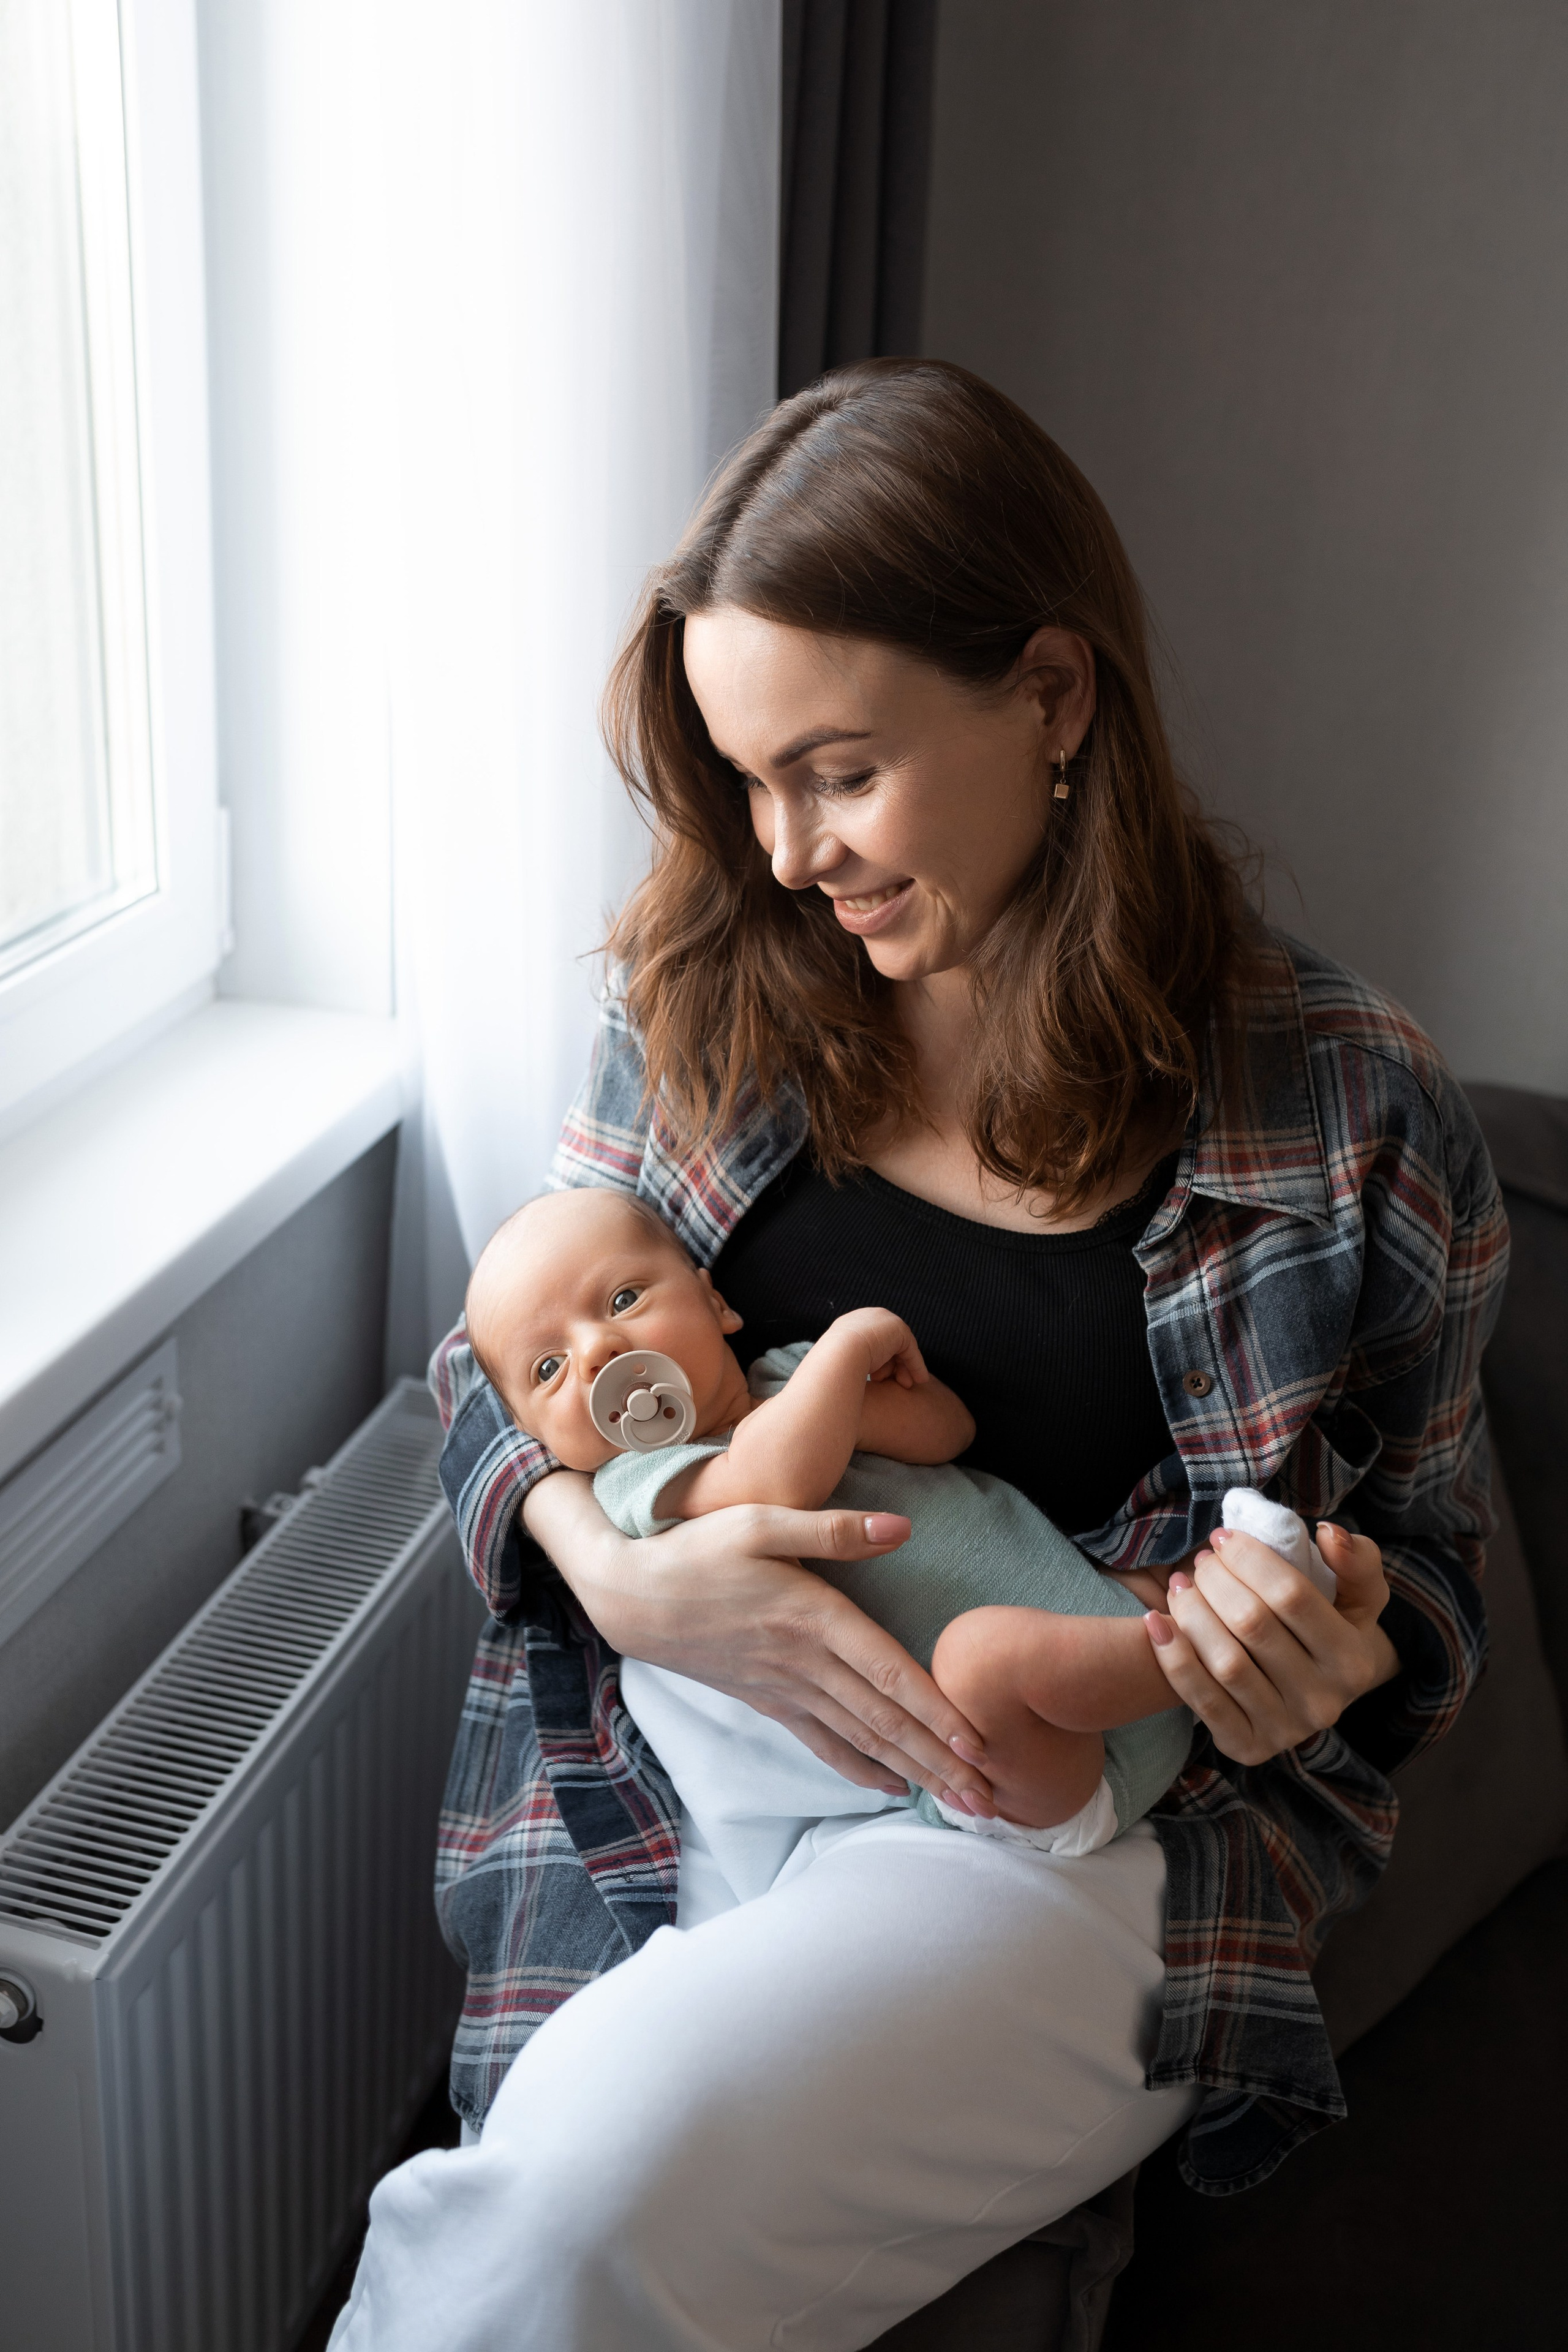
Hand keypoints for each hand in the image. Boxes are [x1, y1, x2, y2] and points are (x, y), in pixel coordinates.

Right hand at [522, 1473, 995, 1811]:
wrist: (629, 1595)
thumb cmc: (697, 1548)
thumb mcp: (760, 1521)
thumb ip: (834, 1529)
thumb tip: (903, 1527)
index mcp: (812, 1617)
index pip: (888, 1673)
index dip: (937, 1710)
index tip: (979, 1744)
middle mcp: (804, 1664)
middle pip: (885, 1721)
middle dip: (942, 1763)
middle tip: (991, 1801)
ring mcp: (785, 1689)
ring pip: (862, 1740)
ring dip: (915, 1773)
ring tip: (961, 1803)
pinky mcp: (768, 1701)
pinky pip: (823, 1743)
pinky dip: (861, 1768)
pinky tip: (893, 1788)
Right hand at [831, 1307, 927, 1390]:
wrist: (838, 1356)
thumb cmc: (835, 1366)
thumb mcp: (842, 1363)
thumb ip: (853, 1362)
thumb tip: (862, 1373)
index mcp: (850, 1324)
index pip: (873, 1341)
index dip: (880, 1361)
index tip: (882, 1379)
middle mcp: (867, 1317)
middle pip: (889, 1343)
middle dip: (895, 1365)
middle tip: (900, 1384)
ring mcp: (883, 1320)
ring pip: (900, 1347)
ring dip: (905, 1368)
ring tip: (906, 1385)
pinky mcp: (898, 1329)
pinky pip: (910, 1349)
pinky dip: (916, 1365)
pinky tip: (920, 1380)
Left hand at [1143, 1521, 1398, 1765]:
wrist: (1321, 1692)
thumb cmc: (1334, 1628)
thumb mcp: (1359, 1595)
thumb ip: (1355, 1560)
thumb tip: (1327, 1534)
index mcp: (1352, 1660)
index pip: (1293, 1596)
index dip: (1250, 1560)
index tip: (1223, 1537)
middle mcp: (1323, 1701)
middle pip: (1252, 1625)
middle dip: (1216, 1581)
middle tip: (1201, 1561)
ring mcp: (1284, 1730)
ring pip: (1224, 1662)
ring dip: (1192, 1613)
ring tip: (1180, 1585)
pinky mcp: (1246, 1746)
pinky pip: (1200, 1698)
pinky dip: (1172, 1657)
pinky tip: (1155, 1623)